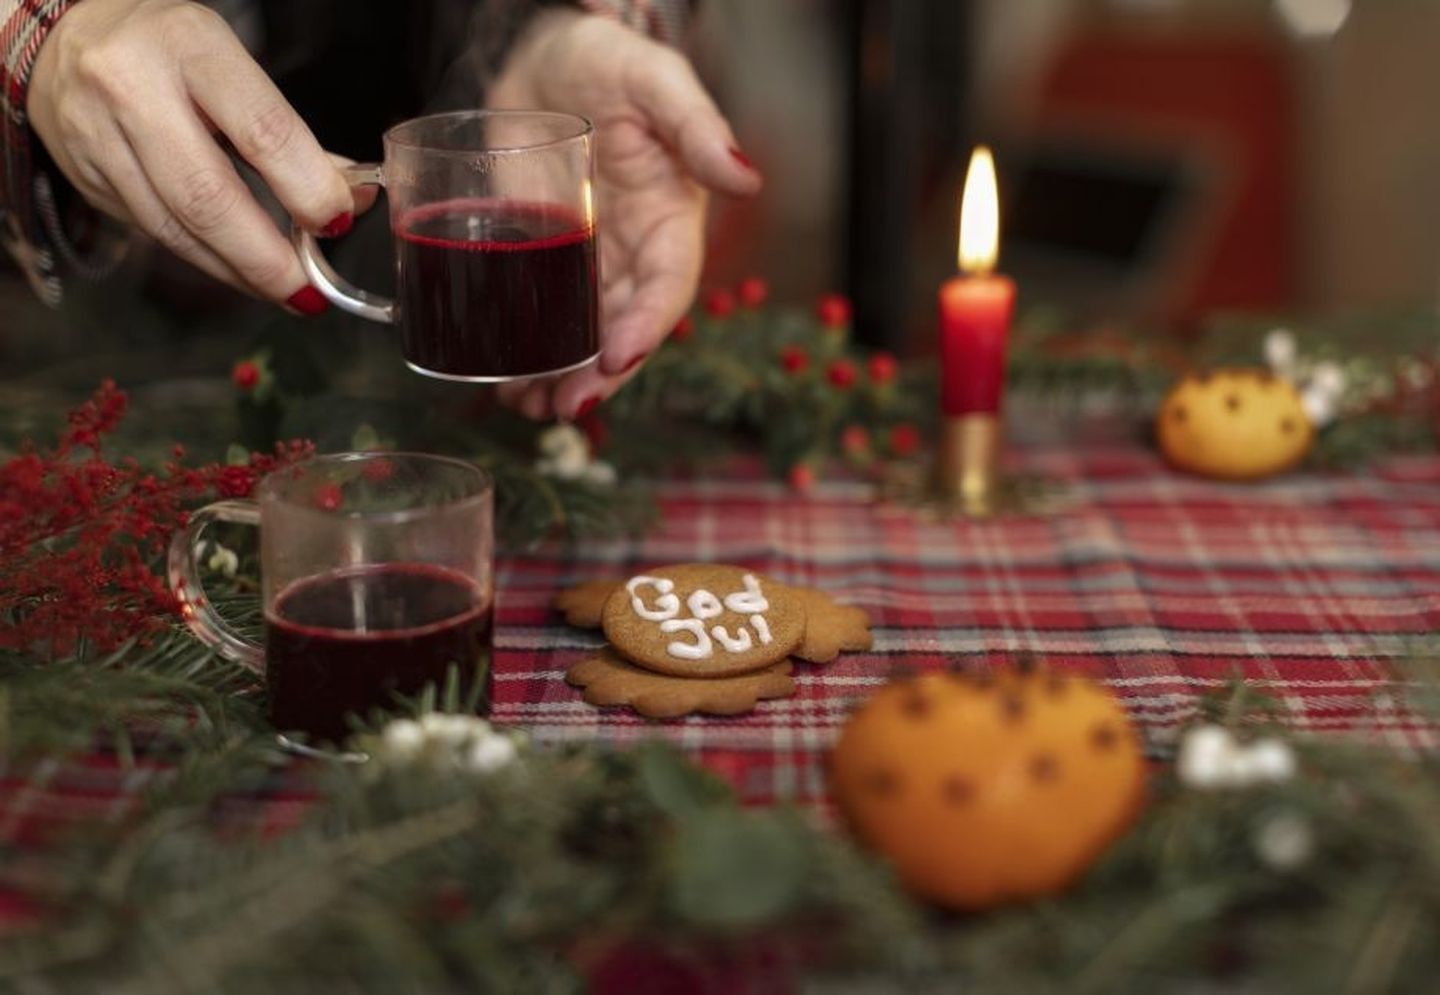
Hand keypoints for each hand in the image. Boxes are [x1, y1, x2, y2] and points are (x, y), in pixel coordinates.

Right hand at [27, 0, 358, 309]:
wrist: (65, 36)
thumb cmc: (168, 49)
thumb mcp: (231, 65)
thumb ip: (289, 133)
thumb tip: (349, 197)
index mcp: (189, 46)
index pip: (262, 131)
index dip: (308, 189)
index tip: (336, 223)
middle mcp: (132, 87)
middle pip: (208, 197)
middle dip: (266, 258)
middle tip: (308, 290)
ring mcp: (98, 135)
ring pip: (176, 228)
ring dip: (237, 271)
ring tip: (281, 290)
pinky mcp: (84, 176)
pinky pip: (153, 232)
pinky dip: (204, 258)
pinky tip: (234, 268)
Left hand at [487, 10, 760, 419]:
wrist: (540, 52)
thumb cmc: (607, 59)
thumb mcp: (655, 82)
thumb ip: (696, 128)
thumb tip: (745, 177)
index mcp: (671, 220)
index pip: (667, 287)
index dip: (646, 326)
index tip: (615, 356)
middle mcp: (634, 253)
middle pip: (623, 328)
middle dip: (598, 375)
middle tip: (561, 406)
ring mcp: (589, 262)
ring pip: (583, 336)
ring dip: (559, 379)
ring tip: (526, 407)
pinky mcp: (543, 259)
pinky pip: (544, 318)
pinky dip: (527, 354)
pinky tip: (503, 381)